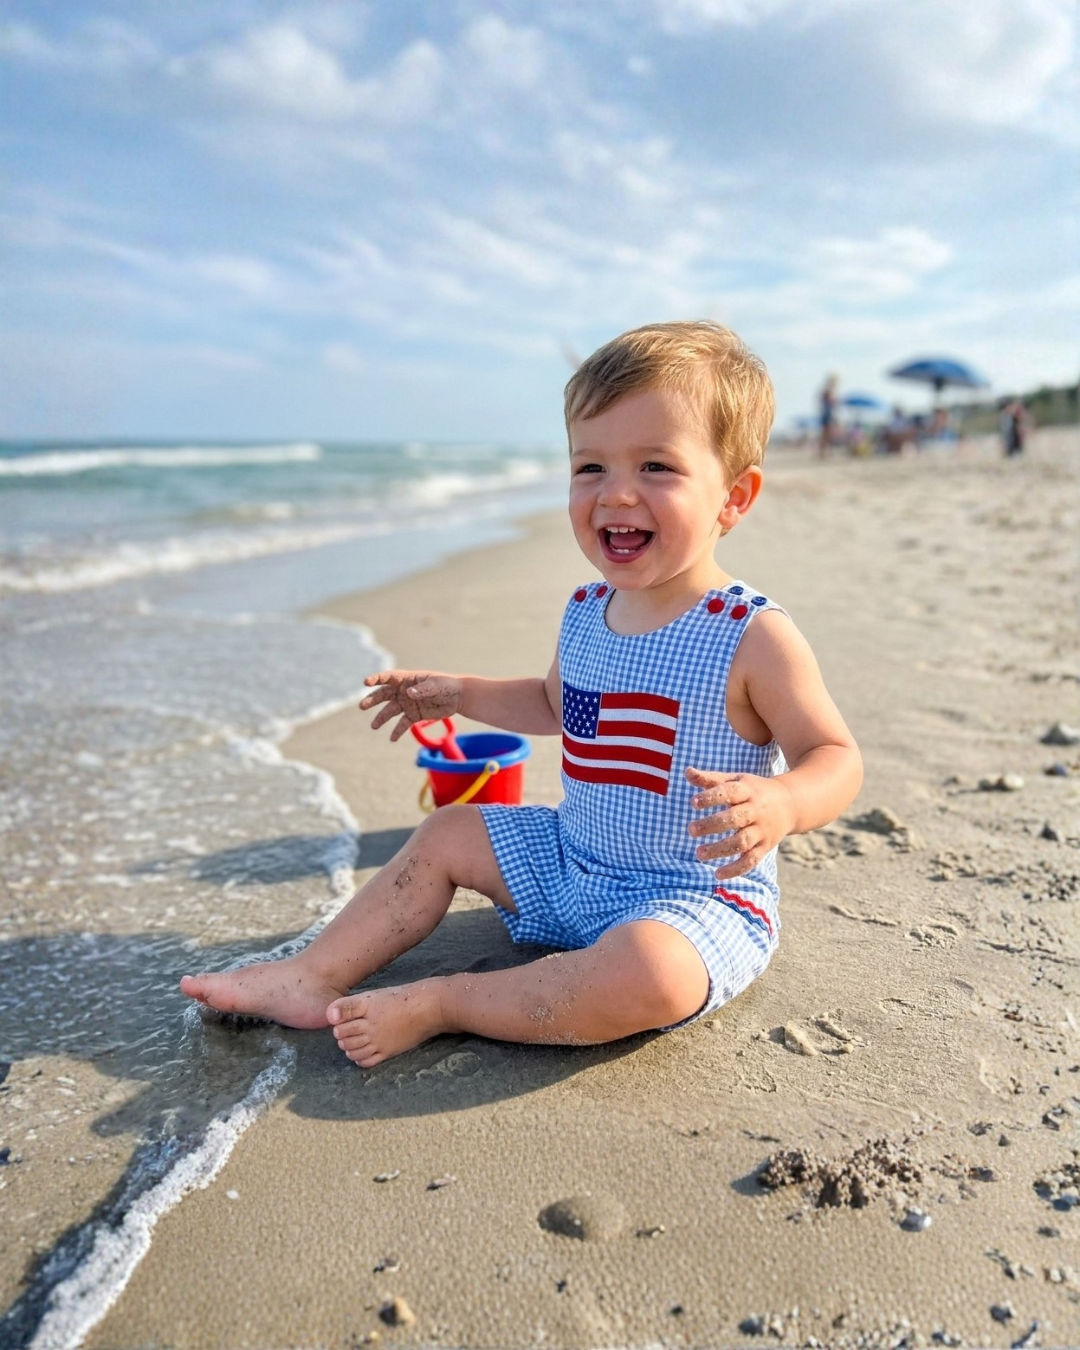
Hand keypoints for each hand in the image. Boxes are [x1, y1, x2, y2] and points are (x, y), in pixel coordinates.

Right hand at [359, 670, 463, 741]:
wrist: (457, 697)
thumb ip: (422, 689)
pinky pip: (403, 724)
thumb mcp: (436, 685)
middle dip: (372, 700)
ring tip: (374, 726)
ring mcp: (407, 704)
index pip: (388, 677)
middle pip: (384, 695)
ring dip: (381, 718)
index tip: (366, 682)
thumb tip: (409, 694)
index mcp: (407, 679)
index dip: (376, 679)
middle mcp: (404, 691)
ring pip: (390, 711)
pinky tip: (392, 739)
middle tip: (362, 706)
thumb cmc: (446, 685)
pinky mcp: (414, 715)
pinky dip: (397, 731)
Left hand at [685, 766, 795, 880]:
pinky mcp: (765, 847)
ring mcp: (761, 830)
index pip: (730, 793)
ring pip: (742, 842)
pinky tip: (717, 874)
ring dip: (720, 849)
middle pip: (735, 819)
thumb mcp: (736, 780)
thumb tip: (687, 772)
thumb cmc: (754, 790)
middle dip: (712, 825)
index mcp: (748, 791)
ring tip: (699, 853)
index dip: (711, 797)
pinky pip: (751, 860)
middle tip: (691, 830)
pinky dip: (735, 869)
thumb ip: (711, 779)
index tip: (693, 803)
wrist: (791, 804)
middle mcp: (756, 810)